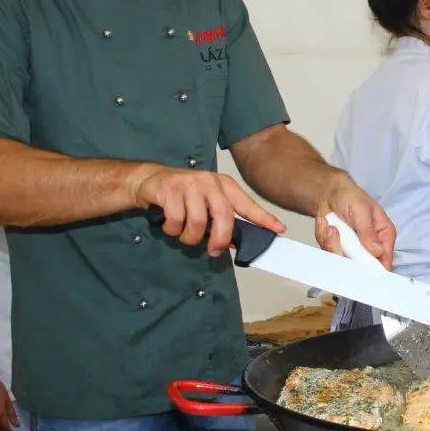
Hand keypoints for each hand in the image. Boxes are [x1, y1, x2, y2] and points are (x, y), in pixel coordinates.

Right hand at [131, 167, 283, 254]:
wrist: (150, 180)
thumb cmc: (182, 196)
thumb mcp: (205, 204)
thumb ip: (220, 221)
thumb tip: (235, 243)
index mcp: (223, 185)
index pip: (247, 204)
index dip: (263, 218)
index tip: (278, 229)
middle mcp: (209, 181)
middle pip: (224, 215)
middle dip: (220, 239)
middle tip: (213, 250)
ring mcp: (190, 183)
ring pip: (198, 222)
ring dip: (190, 238)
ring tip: (183, 235)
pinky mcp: (170, 189)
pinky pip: (176, 220)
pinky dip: (172, 230)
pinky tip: (169, 225)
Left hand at [314, 175, 396, 268]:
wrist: (330, 193)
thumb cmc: (351, 197)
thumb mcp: (362, 211)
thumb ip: (368, 232)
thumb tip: (377, 251)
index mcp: (383, 236)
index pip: (385, 261)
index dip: (374, 270)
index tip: (358, 268)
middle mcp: (370, 247)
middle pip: (360, 267)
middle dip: (343, 252)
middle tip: (334, 232)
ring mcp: (353, 250)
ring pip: (341, 261)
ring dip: (331, 242)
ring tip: (330, 225)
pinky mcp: (338, 249)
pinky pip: (328, 252)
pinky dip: (323, 237)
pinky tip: (325, 224)